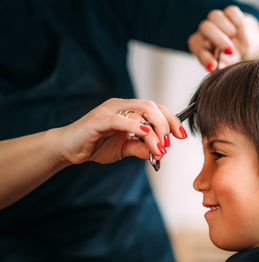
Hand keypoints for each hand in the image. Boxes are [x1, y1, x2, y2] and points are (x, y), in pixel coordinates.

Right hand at [55, 98, 186, 164]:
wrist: (69, 149)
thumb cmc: (96, 145)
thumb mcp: (124, 149)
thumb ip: (141, 148)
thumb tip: (160, 152)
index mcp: (129, 110)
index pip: (156, 109)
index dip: (172, 120)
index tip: (182, 135)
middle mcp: (121, 106)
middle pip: (151, 107)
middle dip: (165, 124)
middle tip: (168, 143)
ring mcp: (110, 111)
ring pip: (139, 112)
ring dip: (154, 130)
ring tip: (159, 146)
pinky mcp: (99, 119)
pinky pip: (120, 119)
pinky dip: (134, 125)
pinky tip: (144, 134)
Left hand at [188, 5, 258, 70]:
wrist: (243, 48)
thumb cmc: (229, 60)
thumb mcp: (225, 66)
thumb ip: (220, 66)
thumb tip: (217, 68)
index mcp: (199, 45)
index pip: (198, 47)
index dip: (205, 57)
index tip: (213, 66)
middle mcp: (205, 31)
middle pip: (205, 27)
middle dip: (218, 40)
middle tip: (230, 51)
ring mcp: (216, 20)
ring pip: (215, 16)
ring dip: (226, 29)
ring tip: (234, 39)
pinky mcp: (229, 13)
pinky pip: (231, 12)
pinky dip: (236, 22)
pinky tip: (239, 31)